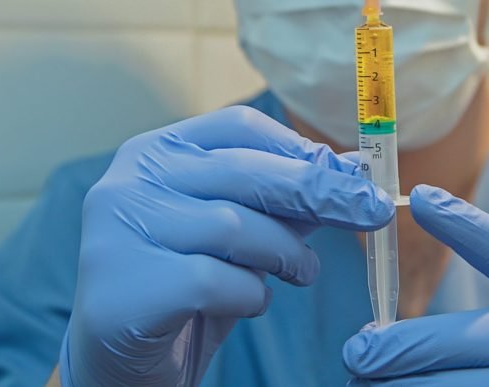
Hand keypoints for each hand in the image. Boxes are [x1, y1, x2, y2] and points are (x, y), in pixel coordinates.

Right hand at [60, 106, 393, 386]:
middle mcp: (128, 181)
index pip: (237, 127)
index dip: (299, 146)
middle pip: (244, 170)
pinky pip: (216, 281)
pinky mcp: (127, 286)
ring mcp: (120, 232)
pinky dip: (250, 295)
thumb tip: (348, 172)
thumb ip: (278, 201)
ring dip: (286, 253)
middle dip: (319, 191)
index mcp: (154, 152)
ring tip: (302, 272)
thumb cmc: (182, 287)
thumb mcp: (235, 236)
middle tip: (370, 211)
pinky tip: (250, 303)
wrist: (117, 362)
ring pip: (234, 226)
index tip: (348, 172)